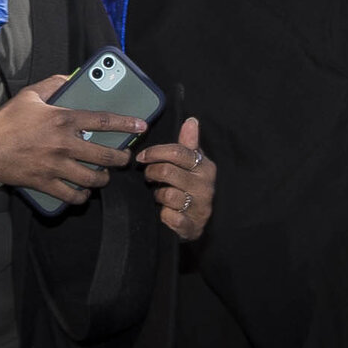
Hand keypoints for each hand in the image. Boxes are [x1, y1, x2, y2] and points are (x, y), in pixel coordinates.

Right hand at [0, 75, 143, 200]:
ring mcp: (55, 166)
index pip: (103, 120)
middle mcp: (63, 144)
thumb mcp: (30, 96)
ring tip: (105, 175)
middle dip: (121, 158)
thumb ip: (53, 84)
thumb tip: (70, 78)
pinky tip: (83, 191)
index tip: (141, 126)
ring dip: (103, 179)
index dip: (126, 124)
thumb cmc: (6, 121)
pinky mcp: (45, 183)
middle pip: (105, 155)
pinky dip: (81, 196)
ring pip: (92, 178)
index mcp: (63, 119)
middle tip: (124, 157)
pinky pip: (72, 195)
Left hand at [137, 118, 214, 241]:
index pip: (178, 152)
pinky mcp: (192, 226)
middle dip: (152, 172)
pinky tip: (164, 212)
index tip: (142, 157)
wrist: (197, 224)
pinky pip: (171, 217)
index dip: (155, 152)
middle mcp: (205, 186)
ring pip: (167, 194)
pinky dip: (164, 215)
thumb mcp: (192, 165)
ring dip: (157, 195)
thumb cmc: (191, 189)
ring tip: (158, 195)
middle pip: (168, 171)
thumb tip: (191, 121)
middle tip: (148, 176)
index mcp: (205, 167)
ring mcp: (200, 207)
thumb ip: (188, 144)